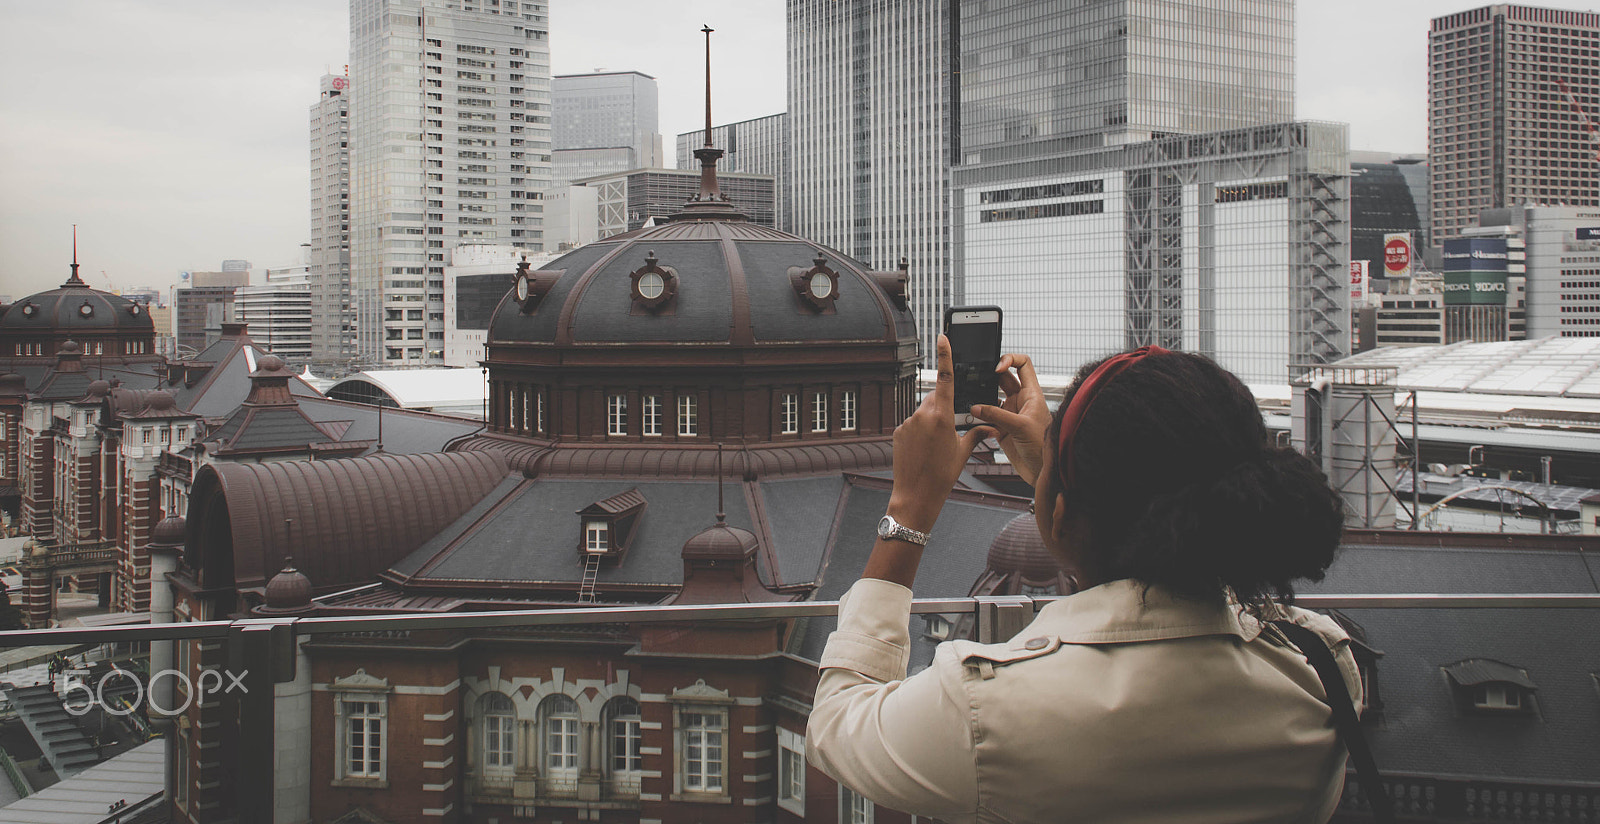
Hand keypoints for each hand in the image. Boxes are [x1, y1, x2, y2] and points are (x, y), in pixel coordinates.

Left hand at [888, 335, 993, 531]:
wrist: (915, 495)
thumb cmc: (942, 475)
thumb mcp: (963, 452)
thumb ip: (976, 433)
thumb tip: (991, 426)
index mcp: (942, 416)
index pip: (946, 378)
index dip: (945, 355)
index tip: (942, 336)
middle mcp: (922, 415)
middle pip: (936, 398)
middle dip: (945, 406)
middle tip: (950, 430)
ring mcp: (908, 422)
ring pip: (924, 412)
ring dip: (932, 421)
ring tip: (935, 446)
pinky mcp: (898, 431)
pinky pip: (913, 423)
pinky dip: (920, 431)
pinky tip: (923, 449)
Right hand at [971, 352, 1050, 486]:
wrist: (1043, 471)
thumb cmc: (1044, 447)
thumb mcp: (1020, 427)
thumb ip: (997, 415)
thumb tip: (976, 407)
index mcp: (1031, 394)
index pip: (1023, 364)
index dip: (1009, 359)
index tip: (996, 367)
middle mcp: (1021, 401)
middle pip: (1002, 379)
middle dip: (989, 378)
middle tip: (976, 380)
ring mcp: (1011, 414)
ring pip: (992, 398)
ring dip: (982, 399)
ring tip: (973, 401)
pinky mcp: (1002, 428)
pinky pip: (987, 417)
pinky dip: (979, 417)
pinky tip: (973, 420)